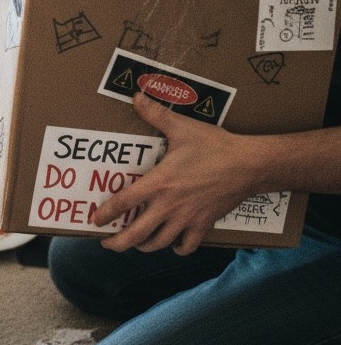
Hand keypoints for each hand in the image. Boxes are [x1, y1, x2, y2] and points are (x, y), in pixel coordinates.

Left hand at [94, 92, 260, 255]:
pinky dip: (177, 248)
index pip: (123, 203)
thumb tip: (136, 96)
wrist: (250, 165)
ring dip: (144, 246)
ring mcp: (187, 218)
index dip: (106, 213)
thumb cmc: (214, 146)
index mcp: (159, 183)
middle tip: (107, 244)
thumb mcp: (182, 127)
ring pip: (159, 243)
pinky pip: (188, 246)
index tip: (94, 220)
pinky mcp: (204, 224)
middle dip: (118, 243)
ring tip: (135, 243)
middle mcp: (169, 206)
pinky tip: (172, 245)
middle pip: (137, 234)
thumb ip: (155, 114)